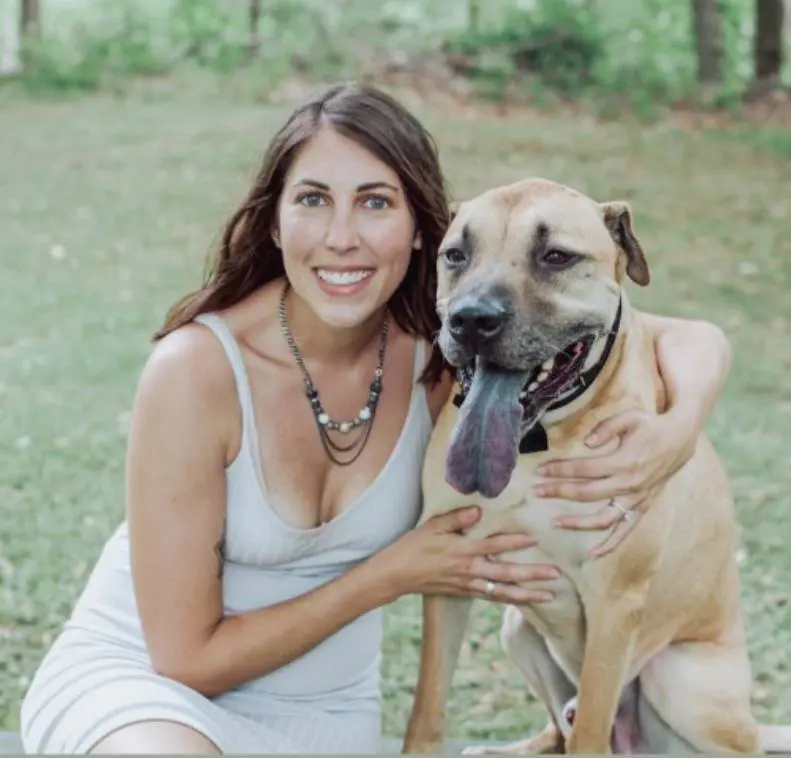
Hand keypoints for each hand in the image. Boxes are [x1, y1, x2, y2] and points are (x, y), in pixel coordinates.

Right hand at [376, 506, 559, 603]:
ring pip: (503, 592)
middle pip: (506, 573)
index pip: (494, 546)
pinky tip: (522, 600)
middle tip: (555, 574)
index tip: (534, 539)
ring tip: (548, 595)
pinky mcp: (464, 593)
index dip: (514, 542)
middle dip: (532, 574)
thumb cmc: (412, 547)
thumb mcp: (432, 526)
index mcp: (463, 551)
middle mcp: (469, 570)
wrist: (396, 575)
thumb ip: (456, 519)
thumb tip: (478, 511)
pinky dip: (509, 600)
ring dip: (527, 594)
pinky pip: (492, 598)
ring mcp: (468, 584)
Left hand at [534, 408, 697, 556]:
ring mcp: (636, 499)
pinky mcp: (642, 507)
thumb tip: (586, 443)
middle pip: (586, 494)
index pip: (583, 469)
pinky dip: (611, 544)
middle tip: (536, 490)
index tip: (540, 470)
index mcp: (624, 462)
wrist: (680, 439)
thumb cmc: (650, 426)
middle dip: (558, 492)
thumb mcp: (630, 417)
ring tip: (555, 522)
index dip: (559, 470)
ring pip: (603, 518)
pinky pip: (625, 530)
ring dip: (577, 523)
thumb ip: (606, 428)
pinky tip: (593, 553)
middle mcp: (629, 484)